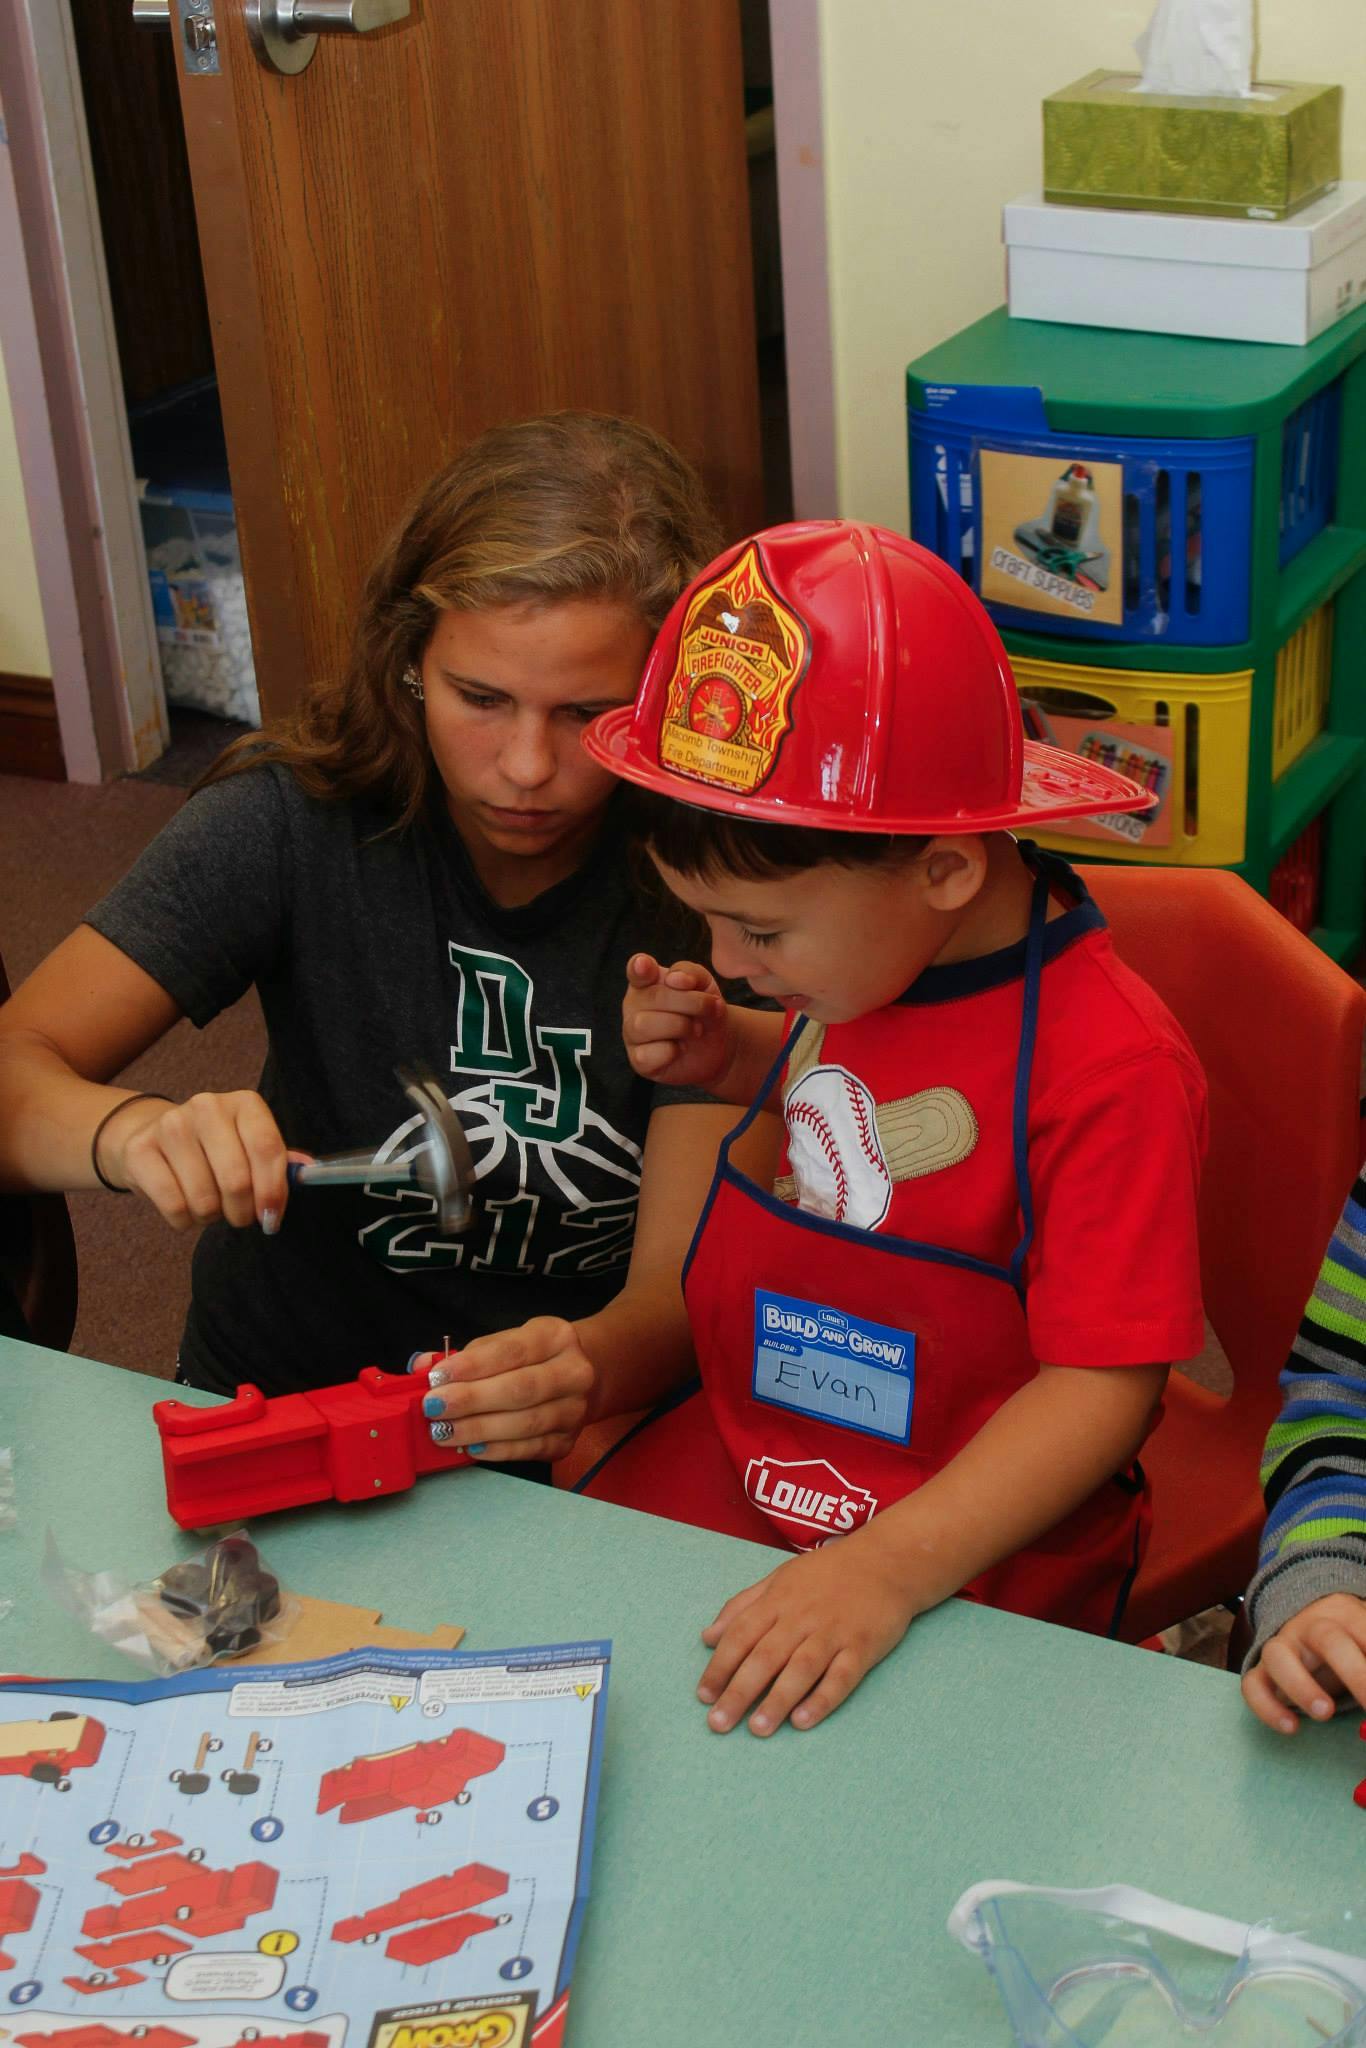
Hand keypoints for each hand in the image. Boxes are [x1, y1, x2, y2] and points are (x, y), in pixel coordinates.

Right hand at [106, 1091, 290, 1234]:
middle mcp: (208, 1106)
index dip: (273, 1191)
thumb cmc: (214, 1149)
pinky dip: (185, 1221)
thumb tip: (308, 1171)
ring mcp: (171, 1125)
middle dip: (242, 1212)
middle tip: (240, 1217)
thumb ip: (279, 1160)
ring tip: (210, 1206)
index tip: (272, 1218)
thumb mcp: (249, 1147)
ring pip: (204, 1199)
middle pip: (237, 1180)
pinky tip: (186, 1209)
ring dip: (212, 1216)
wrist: (152, 1138)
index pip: (267, 1149)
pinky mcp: (140, 1150)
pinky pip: (173, 1206)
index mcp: (244, 1104)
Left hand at [412, 1316, 595, 1463]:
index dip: (472, 1365)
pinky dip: (497, 1450)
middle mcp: (574, 1372)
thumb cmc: (528, 1359)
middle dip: (471, 1400)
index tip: (436, 1378)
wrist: (574, 1379)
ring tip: (443, 1431)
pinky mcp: (567, 1441)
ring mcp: (575, 1410)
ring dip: (478, 1429)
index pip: (511, 1351)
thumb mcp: (502, 1344)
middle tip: (433, 1408)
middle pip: (520, 1389)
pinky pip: (529, 1449)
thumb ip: (464, 1355)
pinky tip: (471, 1447)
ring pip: (525, 1423)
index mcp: (556, 1336)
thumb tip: (422, 1366)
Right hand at [622, 954, 731, 1087]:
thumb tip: (673, 979)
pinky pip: (647, 1055)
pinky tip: (681, 1049)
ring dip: (680, 1026)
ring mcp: (632, 1033)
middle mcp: (634, 1005)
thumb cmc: (703, 1008)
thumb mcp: (704, 984)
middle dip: (689, 1003)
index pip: (635, 970)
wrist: (717, 1043)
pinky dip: (671, 1051)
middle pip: (653, 998)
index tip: (645, 964)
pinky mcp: (639, 1060)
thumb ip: (690, 972)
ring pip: (643, 1025)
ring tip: (697, 1030)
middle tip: (710, 1009)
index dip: (638, 967)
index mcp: (646, 981)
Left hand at [697, 1534, 918, 1736]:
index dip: (720, 1666)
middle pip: (765, 1657)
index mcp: (778, 1600)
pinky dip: (822, 1699)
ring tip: (757, 1729)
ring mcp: (833, 1633)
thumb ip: (742, 1607)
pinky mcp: (862, 1647)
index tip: (703, 1696)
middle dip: (739, 1692)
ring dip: (777, 1700)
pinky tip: (803, 1721)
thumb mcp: (779, 1579)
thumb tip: (707, 1637)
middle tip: (718, 1724)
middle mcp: (802, 1617)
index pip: (741, 1634)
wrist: (886, 1561)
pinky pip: (841, 1677)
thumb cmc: (827, 1573)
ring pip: (800, 1669)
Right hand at [1241, 1593, 1365, 1733]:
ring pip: (1278, 1655)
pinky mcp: (1261, 1673)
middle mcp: (1309, 1628)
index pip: (1365, 1629)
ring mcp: (1281, 1648)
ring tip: (1326, 1713)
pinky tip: (1292, 1728)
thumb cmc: (1350, 1642)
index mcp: (1345, 1616)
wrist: (1305, 1625)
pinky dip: (1267, 1707)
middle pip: (1328, 1640)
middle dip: (1355, 1673)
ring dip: (1301, 1684)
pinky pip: (1252, 1685)